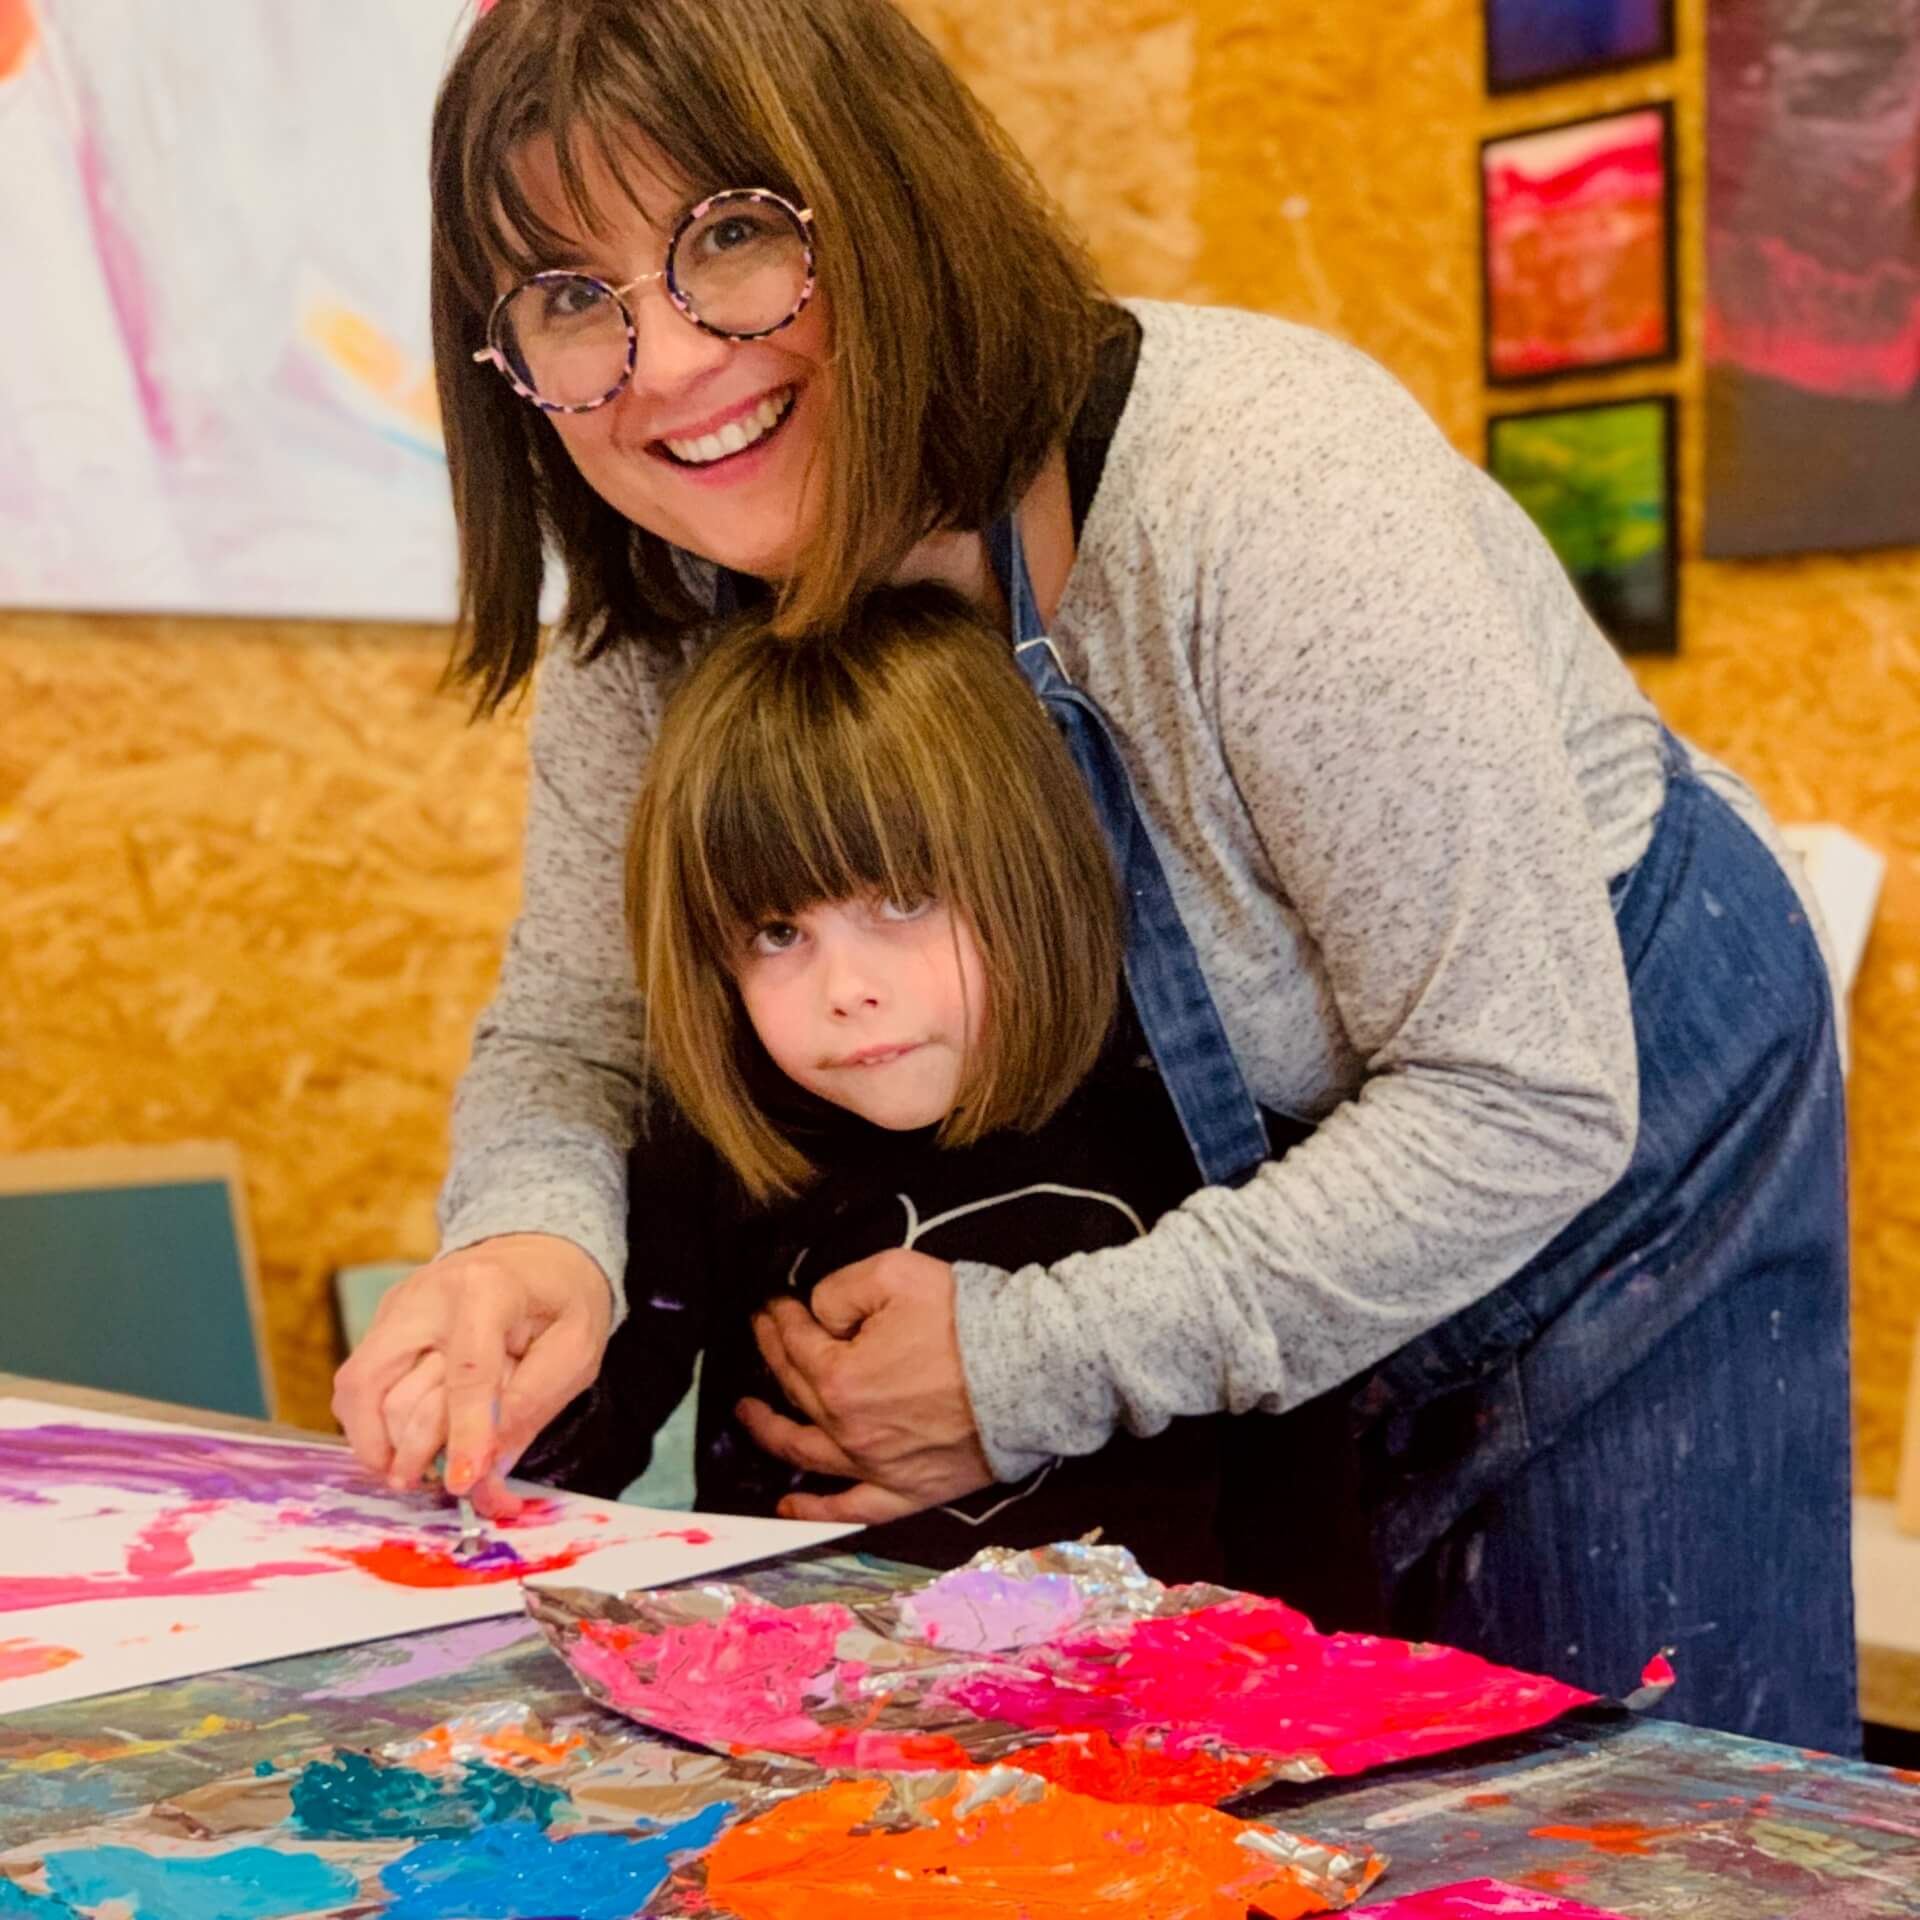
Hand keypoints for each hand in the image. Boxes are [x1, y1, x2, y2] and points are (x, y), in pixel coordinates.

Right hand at [331, 1233, 612, 1516]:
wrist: (539, 1255)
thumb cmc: (563, 1302)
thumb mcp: (576, 1350)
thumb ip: (533, 1404)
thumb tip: (487, 1467)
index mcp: (487, 1289)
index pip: (466, 1371)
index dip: (465, 1432)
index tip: (464, 1483)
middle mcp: (426, 1294)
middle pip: (380, 1383)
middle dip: (398, 1448)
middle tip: (429, 1484)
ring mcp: (396, 1307)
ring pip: (357, 1390)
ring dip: (381, 1443)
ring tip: (418, 1471)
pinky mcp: (382, 1323)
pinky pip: (361, 1386)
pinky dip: (376, 1425)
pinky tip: (408, 1442)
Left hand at [737, 1248, 993, 1524]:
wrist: (1031, 1371)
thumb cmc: (964, 1319)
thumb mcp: (894, 1274)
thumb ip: (840, 1289)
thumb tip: (819, 1313)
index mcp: (838, 1378)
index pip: (796, 1343)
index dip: (781, 1318)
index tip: (776, 1304)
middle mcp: (846, 1430)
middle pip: (796, 1390)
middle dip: (773, 1356)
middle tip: (763, 1334)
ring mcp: (875, 1467)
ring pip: (807, 1454)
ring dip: (770, 1431)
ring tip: (748, 1413)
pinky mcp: (906, 1491)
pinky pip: (851, 1510)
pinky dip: (815, 1511)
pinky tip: (788, 1507)